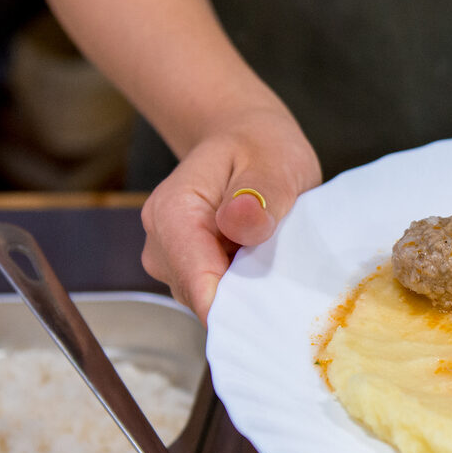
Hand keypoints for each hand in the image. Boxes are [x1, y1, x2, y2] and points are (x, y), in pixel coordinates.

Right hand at [139, 110, 321, 322]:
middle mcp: (160, 242)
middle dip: (247, 298)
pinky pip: (216, 297)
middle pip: (203, 298)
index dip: (237, 307)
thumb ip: (259, 194)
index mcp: (173, 212)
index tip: (279, 312)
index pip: (197, 282)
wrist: (244, 140)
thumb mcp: (273, 161)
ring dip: (247, 293)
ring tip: (278, 260)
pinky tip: (265, 265)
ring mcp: (170, 260)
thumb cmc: (259, 147)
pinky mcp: (186, 271)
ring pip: (210, 302)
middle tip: (290, 272)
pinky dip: (244, 289)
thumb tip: (242, 222)